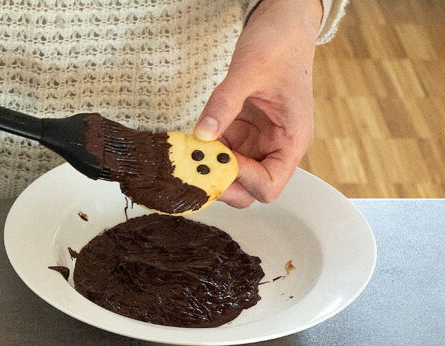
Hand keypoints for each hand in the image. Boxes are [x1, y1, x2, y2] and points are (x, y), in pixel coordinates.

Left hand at [194, 0, 322, 207]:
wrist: (283, 23)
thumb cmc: (280, 44)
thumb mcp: (250, 69)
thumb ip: (224, 102)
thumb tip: (202, 134)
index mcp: (291, 139)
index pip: (270, 185)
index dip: (243, 181)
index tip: (221, 160)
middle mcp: (275, 146)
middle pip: (249, 189)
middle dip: (221, 183)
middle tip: (194, 168)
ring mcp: (256, 141)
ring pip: (230, 173)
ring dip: (207, 168)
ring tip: (186, 154)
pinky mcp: (240, 131)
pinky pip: (219, 152)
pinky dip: (203, 151)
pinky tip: (189, 142)